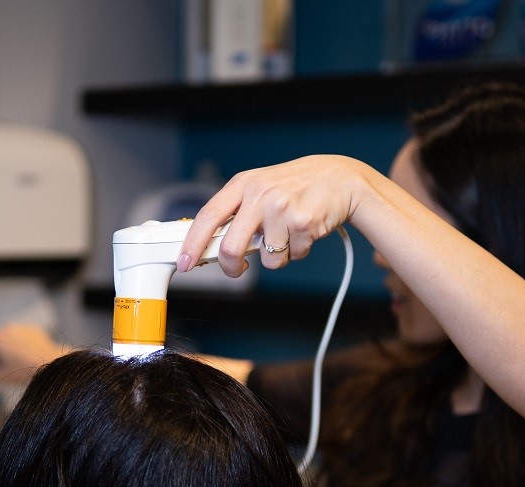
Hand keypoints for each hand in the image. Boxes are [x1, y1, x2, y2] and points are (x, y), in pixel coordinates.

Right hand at [0, 318, 61, 384]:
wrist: (53, 364)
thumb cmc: (25, 371)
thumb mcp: (0, 377)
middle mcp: (9, 330)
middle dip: (2, 353)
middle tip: (13, 367)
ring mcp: (23, 328)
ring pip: (13, 342)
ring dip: (16, 350)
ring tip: (27, 364)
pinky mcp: (35, 330)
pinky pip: (26, 340)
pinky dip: (28, 347)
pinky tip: (35, 357)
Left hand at [177, 155, 364, 276]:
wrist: (339, 178)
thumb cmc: (295, 187)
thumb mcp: (260, 188)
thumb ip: (237, 212)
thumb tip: (210, 244)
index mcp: (243, 184)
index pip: (208, 216)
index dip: (193, 243)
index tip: (185, 262)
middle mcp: (259, 194)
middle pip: (231, 247)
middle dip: (231, 267)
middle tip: (237, 270)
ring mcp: (281, 208)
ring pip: (267, 258)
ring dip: (277, 256)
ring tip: (288, 234)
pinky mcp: (302, 222)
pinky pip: (292, 255)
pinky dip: (298, 251)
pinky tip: (305, 230)